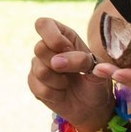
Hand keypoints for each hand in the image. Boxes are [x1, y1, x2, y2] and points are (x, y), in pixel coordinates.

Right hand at [28, 14, 111, 130]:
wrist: (92, 107)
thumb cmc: (96, 82)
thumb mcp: (97, 68)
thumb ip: (81, 60)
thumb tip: (56, 62)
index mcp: (63, 36)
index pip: (44, 24)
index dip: (53, 37)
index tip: (67, 49)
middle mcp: (47, 48)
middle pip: (39, 48)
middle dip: (60, 64)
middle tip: (73, 72)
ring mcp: (38, 66)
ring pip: (40, 70)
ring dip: (59, 81)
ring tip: (68, 83)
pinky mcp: (34, 84)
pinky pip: (39, 88)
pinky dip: (55, 94)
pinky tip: (61, 93)